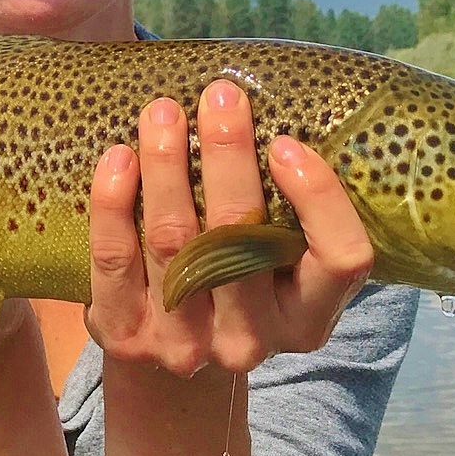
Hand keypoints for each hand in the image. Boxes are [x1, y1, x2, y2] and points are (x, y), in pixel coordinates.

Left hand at [86, 80, 371, 377]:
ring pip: (174, 242)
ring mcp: (186, 346)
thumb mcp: (278, 260)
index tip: (286, 143)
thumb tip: (264, 116)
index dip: (319, 198)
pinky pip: (115, 260)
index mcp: (308, 319)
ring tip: (163, 112)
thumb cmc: (238, 280)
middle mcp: (252, 340)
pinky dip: (114, 203)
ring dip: (166, 165)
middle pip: (241, 239)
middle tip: (219, 95)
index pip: (341, 260)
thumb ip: (285, 209)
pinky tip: (118, 157)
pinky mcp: (127, 337)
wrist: (170, 359)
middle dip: (227, 156)